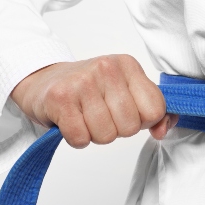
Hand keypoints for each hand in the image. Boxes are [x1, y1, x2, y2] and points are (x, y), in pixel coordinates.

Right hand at [10, 54, 178, 147]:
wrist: (43, 81)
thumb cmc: (89, 90)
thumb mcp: (126, 92)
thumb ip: (154, 112)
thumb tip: (161, 131)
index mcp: (129, 66)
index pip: (155, 109)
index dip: (143, 121)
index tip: (128, 113)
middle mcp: (107, 68)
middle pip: (131, 126)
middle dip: (118, 130)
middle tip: (102, 116)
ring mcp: (83, 81)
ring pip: (107, 135)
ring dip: (96, 135)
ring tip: (86, 118)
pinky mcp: (60, 98)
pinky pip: (81, 139)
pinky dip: (77, 139)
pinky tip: (72, 122)